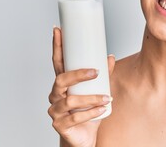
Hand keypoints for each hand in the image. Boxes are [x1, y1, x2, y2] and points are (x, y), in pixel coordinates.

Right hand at [48, 27, 114, 146]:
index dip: (57, 46)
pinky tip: (102, 109)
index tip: (58, 30)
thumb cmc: (88, 111)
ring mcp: (56, 111)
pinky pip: (75, 118)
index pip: (57, 62)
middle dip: (77, 74)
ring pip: (70, 101)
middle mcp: (56, 95)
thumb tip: (110, 56)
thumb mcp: (97, 90)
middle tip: (95, 72)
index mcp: (63, 84)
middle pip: (61, 80)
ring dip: (91, 98)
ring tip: (107, 97)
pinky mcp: (60, 125)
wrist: (84, 136)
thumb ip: (103, 75)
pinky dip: (91, 113)